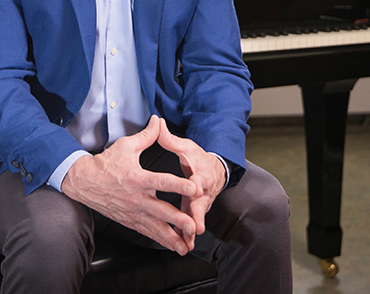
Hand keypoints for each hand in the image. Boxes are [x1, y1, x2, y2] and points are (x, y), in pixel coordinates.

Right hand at [61, 116, 197, 254]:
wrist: (84, 182)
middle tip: (193, 225)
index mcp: (138, 178)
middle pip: (161, 210)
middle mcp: (136, 198)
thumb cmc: (106, 163)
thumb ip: (146, 136)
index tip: (194, 188)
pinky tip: (174, 246)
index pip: (162, 181)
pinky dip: (161, 240)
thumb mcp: (126, 146)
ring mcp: (133, 212)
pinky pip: (148, 232)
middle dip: (178, 220)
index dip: (179, 185)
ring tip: (186, 246)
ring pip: (156, 227)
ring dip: (172, 237)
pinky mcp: (130, 221)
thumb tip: (158, 121)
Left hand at [155, 118, 225, 250]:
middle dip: (197, 216)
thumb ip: (170, 139)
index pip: (199, 178)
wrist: (212, 170)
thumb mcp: (186, 146)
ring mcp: (199, 204)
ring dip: (191, 231)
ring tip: (187, 243)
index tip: (195, 189)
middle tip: (195, 227)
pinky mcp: (194, 212)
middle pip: (200, 204)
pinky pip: (190, 225)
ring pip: (195, 219)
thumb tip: (157, 123)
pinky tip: (181, 247)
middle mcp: (202, 191)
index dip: (196, 185)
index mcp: (200, 173)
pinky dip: (186, 236)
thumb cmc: (197, 158)